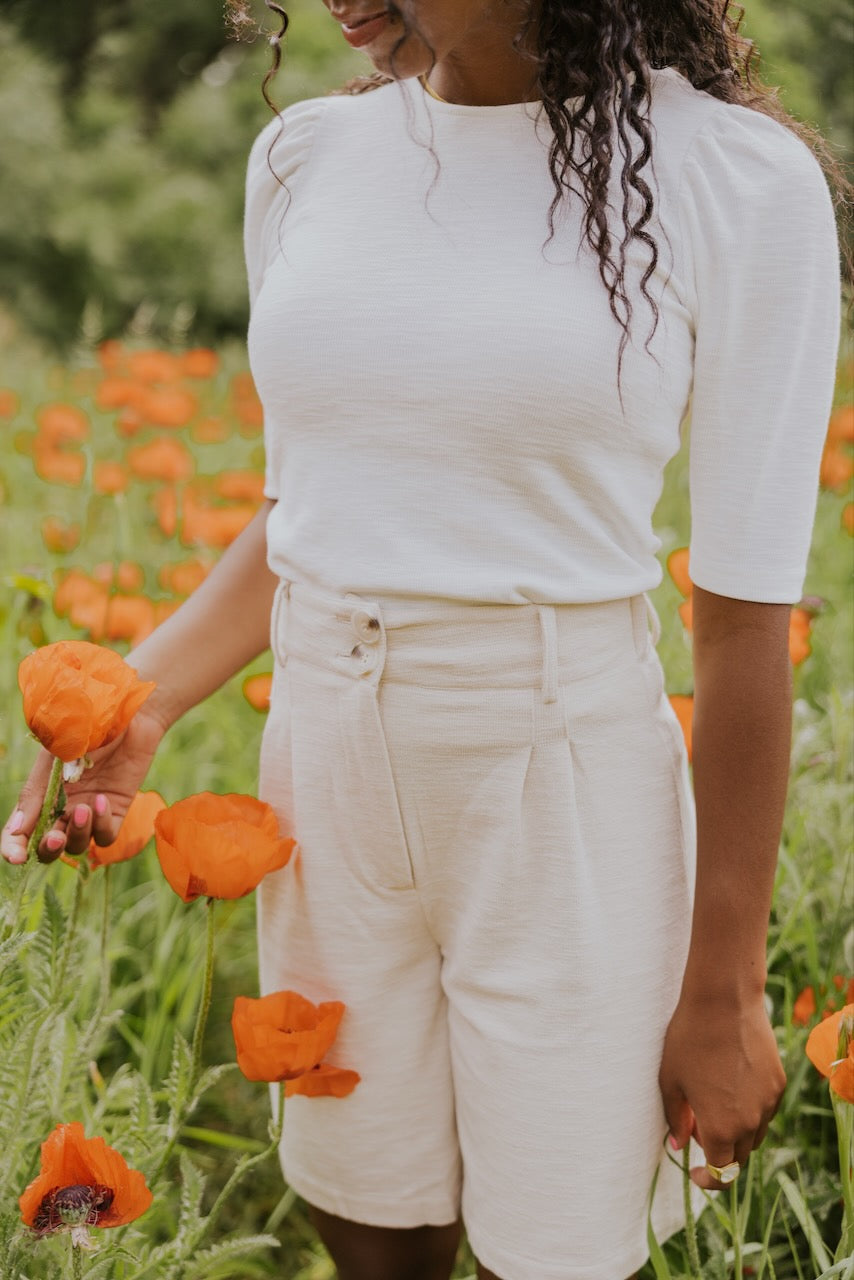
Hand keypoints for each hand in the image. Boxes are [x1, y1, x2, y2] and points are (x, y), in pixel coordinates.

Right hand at [1, 705, 167, 864]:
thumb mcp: (53, 756)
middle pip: (48, 847)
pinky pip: (105, 835)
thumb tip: (17, 829)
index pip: (19, 832)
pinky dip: (101, 826)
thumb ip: (36, 792)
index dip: (14, 849)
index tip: (17, 858)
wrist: (123, 712)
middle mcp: (62, 808)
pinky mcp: (115, 811)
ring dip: (78, 833)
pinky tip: (102, 800)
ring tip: (84, 808)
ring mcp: (89, 812)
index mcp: (39, 795)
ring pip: (77, 845)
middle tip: (55, 837)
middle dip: (48, 849)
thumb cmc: (84, 727)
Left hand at [659, 988, 785, 1189]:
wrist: (722, 1001)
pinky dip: (750, 1109)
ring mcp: (768, 1102)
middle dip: (718, 1151)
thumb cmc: (688, 1038)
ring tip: (712, 1101)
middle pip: (738, 1156)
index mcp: (720, 1128)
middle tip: (696, 1125)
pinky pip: (765, 1109)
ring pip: (755, 1134)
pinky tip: (731, 1083)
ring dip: (736, 1131)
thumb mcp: (670, 1080)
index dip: (708, 1179)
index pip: (721, 1173)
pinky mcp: (778, 1083)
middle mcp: (750, 1122)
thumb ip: (675, 1118)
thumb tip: (678, 1145)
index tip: (695, 1172)